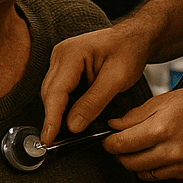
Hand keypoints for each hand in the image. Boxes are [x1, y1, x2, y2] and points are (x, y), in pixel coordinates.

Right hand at [40, 23, 154, 145]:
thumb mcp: (117, 79)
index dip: (51, 118)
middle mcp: (61, 55)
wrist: (135, 38)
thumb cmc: (129, 51)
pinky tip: (70, 119)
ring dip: (57, 114)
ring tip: (61, 137)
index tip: (48, 139)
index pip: (56, 92)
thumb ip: (94, 102)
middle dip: (52, 119)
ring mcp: (61, 60)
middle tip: (55, 144)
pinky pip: (60, 91)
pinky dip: (64, 107)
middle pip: (50, 94)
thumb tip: (72, 126)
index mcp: (71, 53)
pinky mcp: (65, 68)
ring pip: (52, 94)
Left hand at [104, 82, 182, 181]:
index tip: (107, 138)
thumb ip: (137, 114)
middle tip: (120, 144)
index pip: (120, 144)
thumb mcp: (169, 98)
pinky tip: (162, 153)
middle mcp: (171, 151)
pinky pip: (163, 177)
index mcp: (162, 128)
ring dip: (136, 163)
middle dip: (119, 154)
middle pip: (128, 163)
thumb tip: (114, 125)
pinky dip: (156, 168)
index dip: (108, 142)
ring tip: (141, 148)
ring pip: (144, 174)